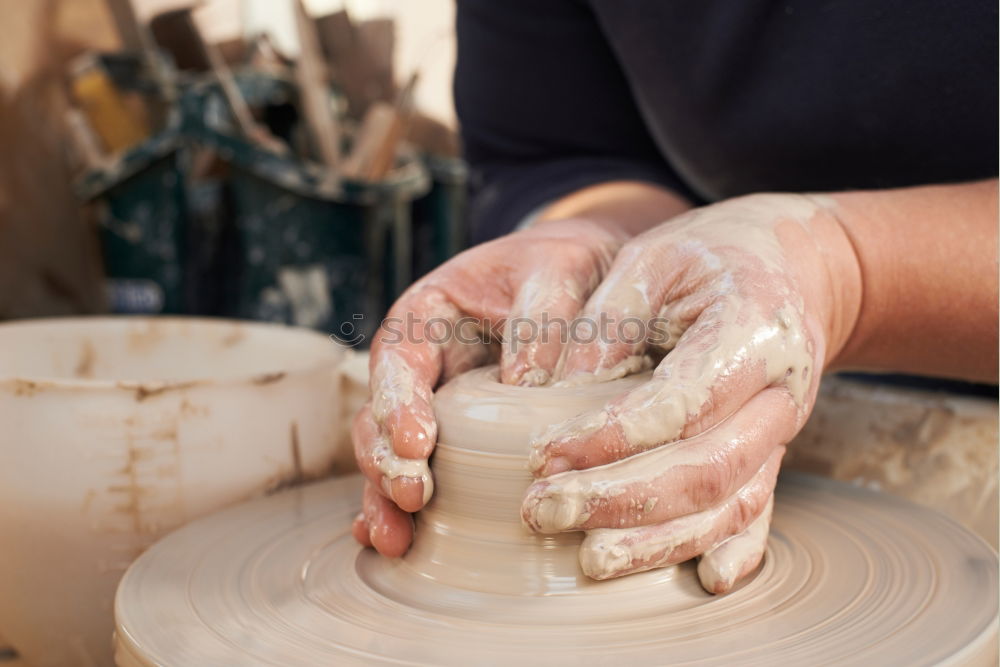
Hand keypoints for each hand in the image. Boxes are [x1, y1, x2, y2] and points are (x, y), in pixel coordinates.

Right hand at [351, 219, 628, 555]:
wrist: (591, 280)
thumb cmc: (567, 267)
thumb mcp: (558, 269)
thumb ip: (543, 314)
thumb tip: (526, 382)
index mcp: (428, 318)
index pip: (398, 361)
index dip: (397, 402)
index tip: (417, 442)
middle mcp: (425, 369)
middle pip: (382, 418)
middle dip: (387, 461)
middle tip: (410, 495)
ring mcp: (440, 410)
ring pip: (396, 457)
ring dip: (389, 498)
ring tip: (394, 538)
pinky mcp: (464, 443)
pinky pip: (432, 477)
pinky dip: (410, 511)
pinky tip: (401, 544)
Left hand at [520, 193, 860, 592]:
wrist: (789, 267)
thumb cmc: (709, 257)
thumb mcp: (652, 259)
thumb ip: (605, 321)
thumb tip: (554, 390)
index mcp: (752, 330)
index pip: (680, 401)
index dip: (610, 436)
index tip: (542, 454)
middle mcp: (781, 392)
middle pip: (706, 468)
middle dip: (619, 499)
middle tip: (542, 511)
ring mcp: (783, 431)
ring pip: (731, 504)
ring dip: (660, 540)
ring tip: (590, 559)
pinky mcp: (774, 455)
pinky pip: (761, 514)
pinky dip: (736, 552)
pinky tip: (702, 582)